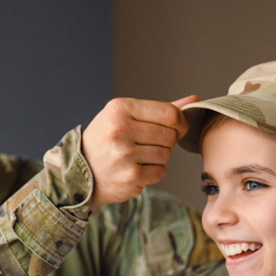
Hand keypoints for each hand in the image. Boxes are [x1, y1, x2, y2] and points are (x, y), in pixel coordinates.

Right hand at [82, 96, 196, 208]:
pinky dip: (153, 172)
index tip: (178, 127)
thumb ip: (161, 109)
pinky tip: (137, 169)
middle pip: (170, 135)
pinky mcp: (130, 177)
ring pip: (167, 154)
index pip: (169, 113)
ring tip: (141, 156)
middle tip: (151, 143)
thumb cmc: (106, 140)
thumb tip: (195, 99)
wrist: (79, 172)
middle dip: (167, 140)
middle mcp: (120, 130)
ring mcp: (124, 155)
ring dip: (160, 157)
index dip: (181, 122)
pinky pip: (160, 172)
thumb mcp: (125, 116)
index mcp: (120, 108)